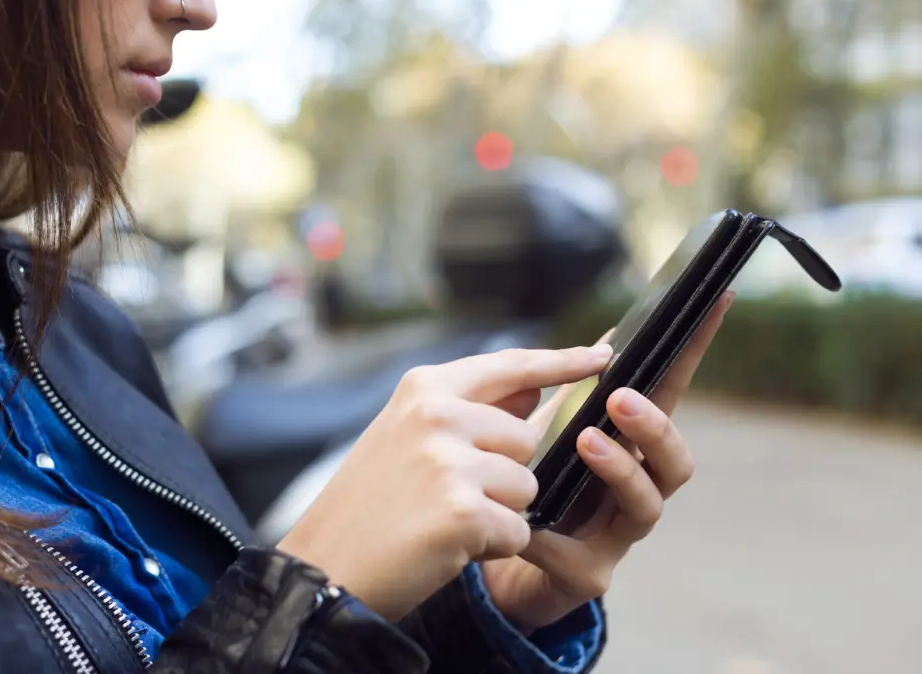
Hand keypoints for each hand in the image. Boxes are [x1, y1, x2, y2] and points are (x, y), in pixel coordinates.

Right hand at [277, 344, 613, 620]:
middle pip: (525, 440)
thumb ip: (471, 411)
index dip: (559, 361)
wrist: (324, 568)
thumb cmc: (367, 506)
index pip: (508, 366)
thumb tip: (535, 389)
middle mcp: (438, 415)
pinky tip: (445, 547)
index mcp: (424, 390)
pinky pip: (517, 530)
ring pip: (527, 487)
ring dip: (497, 513)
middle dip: (502, 477)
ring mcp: (449, 461)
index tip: (600, 356)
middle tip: (444, 498)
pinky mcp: (463, 511)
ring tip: (441, 522)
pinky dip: (491, 547)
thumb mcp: (407, 438)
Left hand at [481, 292, 732, 631]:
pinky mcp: (588, 574)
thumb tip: (605, 338)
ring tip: (586, 442)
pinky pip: (579, 557)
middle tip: (620, 397)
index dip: (694, 352)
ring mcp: (618, 534)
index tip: (716, 300)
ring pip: (645, 505)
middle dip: (655, 425)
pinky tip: (526, 526)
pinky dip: (550, 538)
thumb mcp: (547, 427)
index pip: (670, 394)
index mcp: (630, 445)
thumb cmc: (537, 484)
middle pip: (675, 459)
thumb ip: (573, 390)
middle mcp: (637, 488)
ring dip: (619, 469)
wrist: (500, 559)